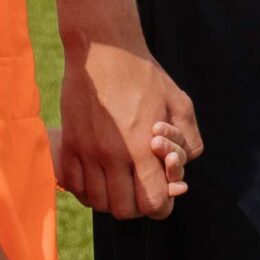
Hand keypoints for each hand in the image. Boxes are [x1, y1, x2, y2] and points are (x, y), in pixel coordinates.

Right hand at [58, 38, 202, 219]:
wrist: (104, 49)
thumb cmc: (145, 75)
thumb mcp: (180, 102)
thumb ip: (190, 140)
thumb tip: (182, 168)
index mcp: (141, 148)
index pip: (152, 204)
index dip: (162, 204)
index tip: (163, 194)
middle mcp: (112, 155)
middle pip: (123, 210)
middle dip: (138, 205)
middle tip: (142, 188)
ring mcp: (87, 152)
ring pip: (98, 202)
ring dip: (112, 199)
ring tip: (122, 182)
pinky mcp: (70, 144)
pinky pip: (74, 186)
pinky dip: (88, 189)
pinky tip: (100, 176)